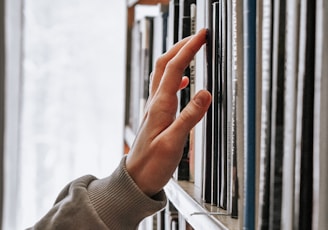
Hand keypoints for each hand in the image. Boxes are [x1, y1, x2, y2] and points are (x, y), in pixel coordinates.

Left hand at [126, 29, 211, 196]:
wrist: (137, 178)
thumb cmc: (152, 164)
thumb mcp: (173, 142)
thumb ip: (189, 117)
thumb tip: (205, 93)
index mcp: (160, 106)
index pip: (175, 68)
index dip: (188, 49)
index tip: (201, 36)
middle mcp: (155, 103)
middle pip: (165, 64)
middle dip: (181, 46)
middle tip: (198, 36)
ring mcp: (155, 108)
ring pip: (163, 74)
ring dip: (177, 58)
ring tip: (191, 50)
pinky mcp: (157, 115)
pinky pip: (165, 88)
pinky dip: (175, 78)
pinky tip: (184, 82)